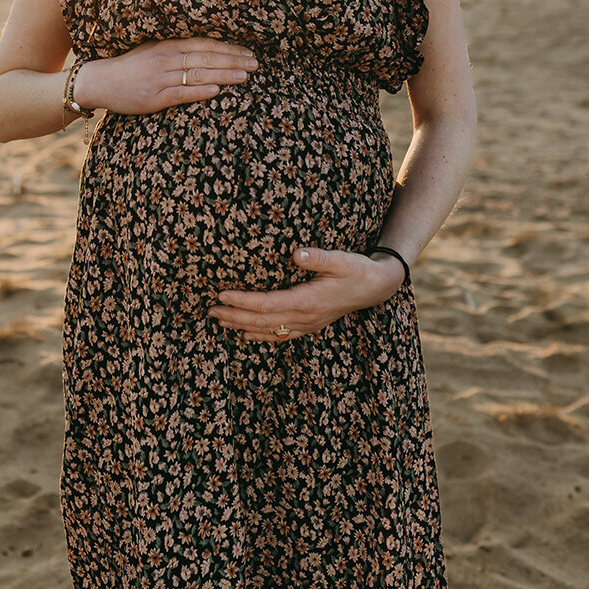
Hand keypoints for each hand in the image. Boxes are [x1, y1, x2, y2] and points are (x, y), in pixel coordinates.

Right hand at [78, 36, 258, 114]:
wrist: (100, 81)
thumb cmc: (130, 65)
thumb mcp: (153, 48)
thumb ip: (177, 47)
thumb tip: (206, 47)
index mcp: (168, 44)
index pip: (205, 43)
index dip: (229, 48)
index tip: (248, 52)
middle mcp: (167, 58)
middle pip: (207, 58)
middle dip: (233, 61)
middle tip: (255, 65)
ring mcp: (161, 78)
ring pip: (198, 74)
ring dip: (224, 76)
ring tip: (244, 77)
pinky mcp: (155, 97)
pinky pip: (182, 93)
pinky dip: (200, 92)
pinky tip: (217, 91)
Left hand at [207, 246, 406, 343]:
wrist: (378, 286)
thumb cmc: (358, 269)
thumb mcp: (341, 258)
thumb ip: (317, 257)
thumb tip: (295, 253)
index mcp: (308, 301)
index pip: (267, 304)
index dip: (242, 301)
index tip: (221, 295)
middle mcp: (305, 317)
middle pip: (262, 321)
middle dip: (234, 316)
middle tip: (209, 311)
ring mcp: (308, 324)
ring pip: (269, 330)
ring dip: (242, 326)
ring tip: (220, 321)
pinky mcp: (311, 324)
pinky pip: (282, 336)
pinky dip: (262, 336)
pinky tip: (247, 335)